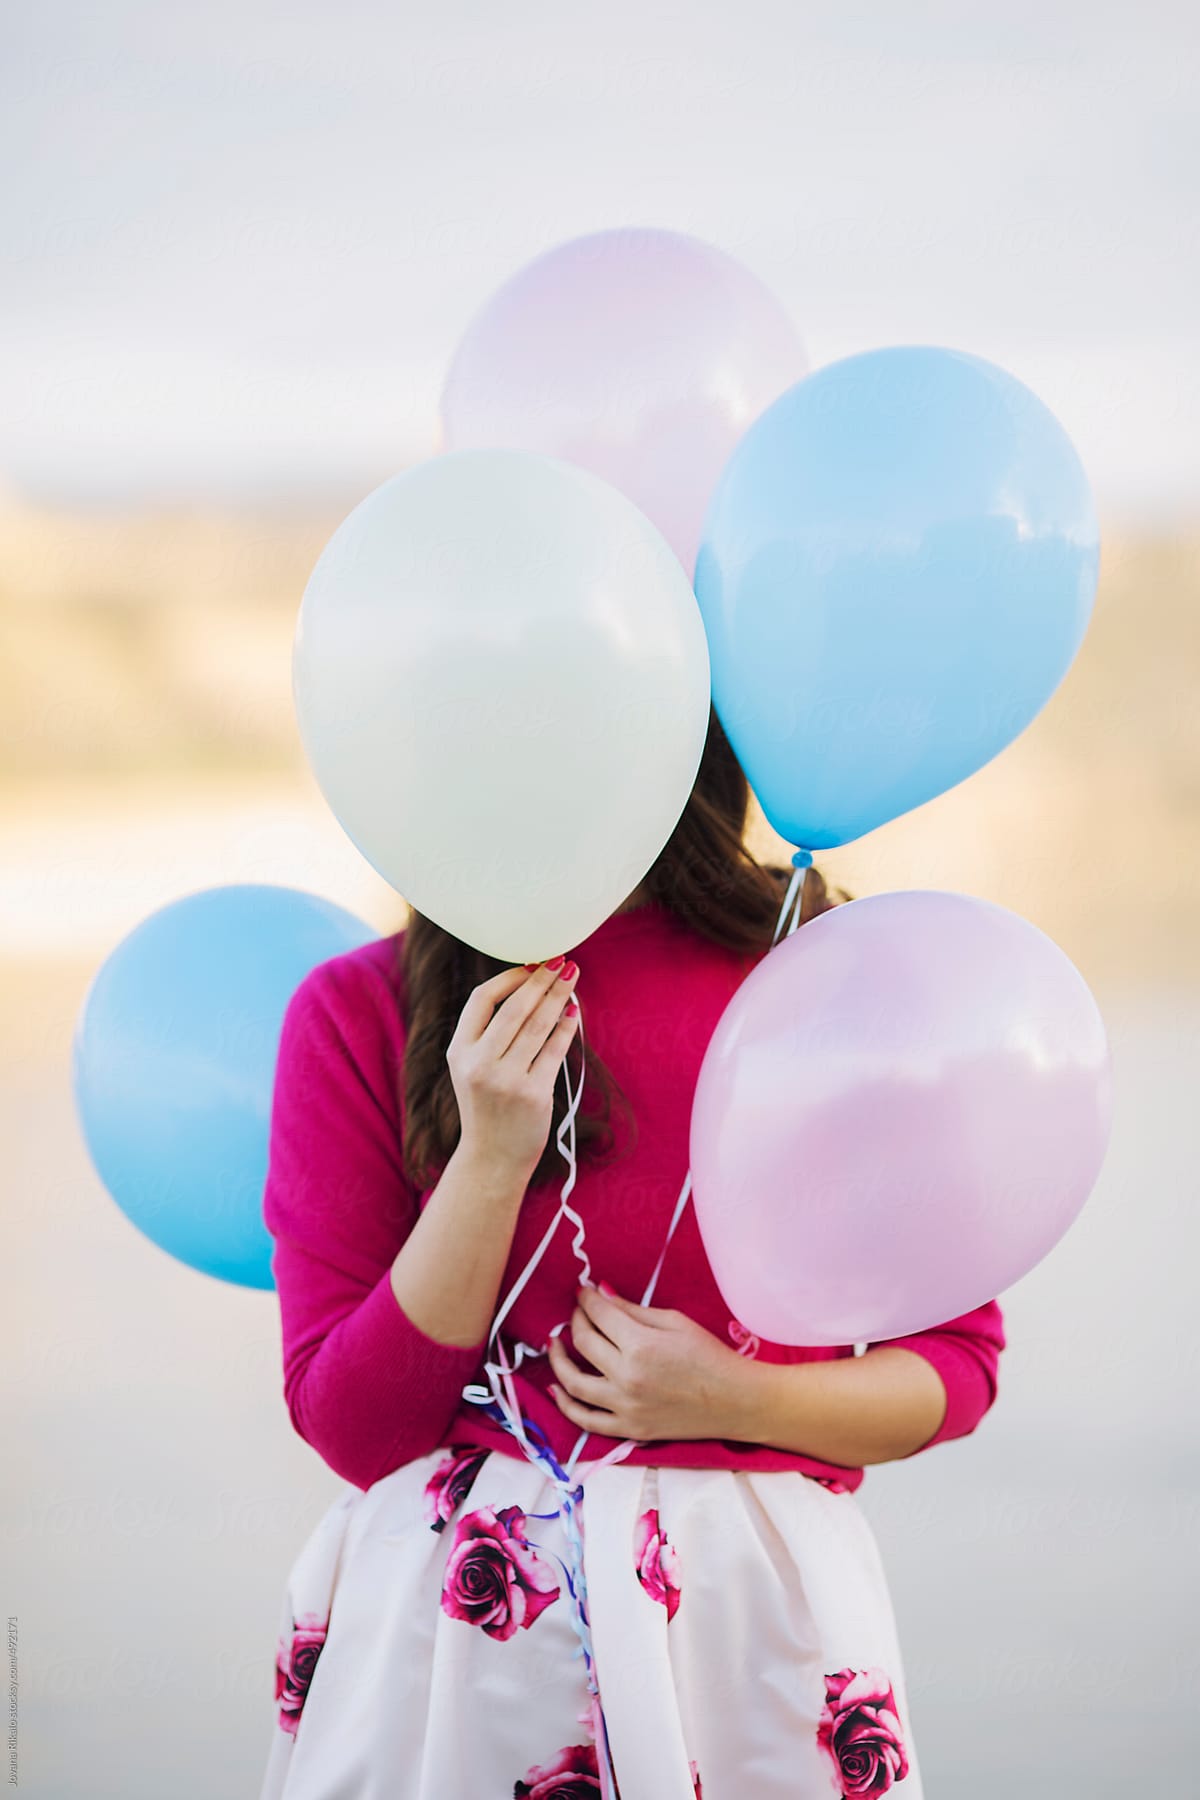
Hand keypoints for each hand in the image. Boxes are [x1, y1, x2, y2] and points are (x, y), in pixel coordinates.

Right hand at [446, 957, 580, 1184]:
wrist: (492, 1159)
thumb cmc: (487, 1108)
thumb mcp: (471, 1069)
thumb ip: (489, 1034)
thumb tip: (529, 987)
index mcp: (459, 1052)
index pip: (481, 999)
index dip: (509, 978)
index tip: (532, 965)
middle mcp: (479, 1064)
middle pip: (515, 1008)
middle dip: (541, 980)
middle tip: (561, 960)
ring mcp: (506, 1080)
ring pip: (538, 1025)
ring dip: (559, 996)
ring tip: (572, 977)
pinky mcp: (533, 1095)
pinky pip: (555, 1051)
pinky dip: (567, 1028)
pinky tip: (575, 1013)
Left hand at [546, 1280, 753, 1441]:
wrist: (736, 1400)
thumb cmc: (710, 1355)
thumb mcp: (674, 1322)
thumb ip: (632, 1309)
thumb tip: (599, 1294)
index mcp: (640, 1345)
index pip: (598, 1315)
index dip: (585, 1299)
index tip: (582, 1292)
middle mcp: (627, 1377)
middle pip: (583, 1343)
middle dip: (576, 1321)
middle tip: (579, 1312)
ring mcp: (626, 1407)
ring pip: (574, 1384)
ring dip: (559, 1361)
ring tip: (556, 1345)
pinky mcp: (629, 1429)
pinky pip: (586, 1420)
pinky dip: (566, 1405)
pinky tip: (557, 1388)